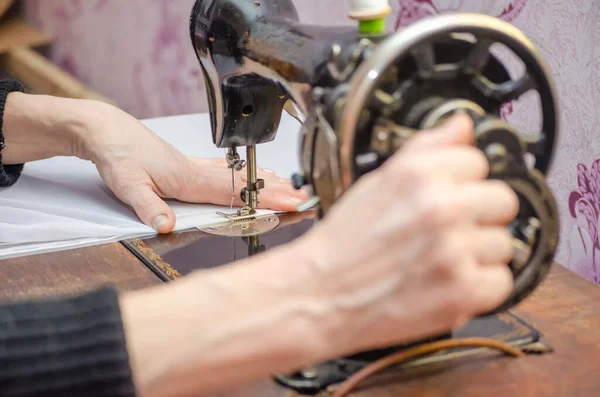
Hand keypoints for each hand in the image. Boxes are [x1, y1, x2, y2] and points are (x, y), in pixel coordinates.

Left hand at [76, 102, 307, 232]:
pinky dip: (246, 174)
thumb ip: (149, 206)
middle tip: (303, 197)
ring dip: (265, 182)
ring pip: (239, 176)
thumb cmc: (118, 155)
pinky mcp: (188, 164)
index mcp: (190, 179)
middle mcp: (198, 171)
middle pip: (245, 183)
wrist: (106, 131)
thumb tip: (167, 225)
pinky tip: (253, 174)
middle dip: (277, 191)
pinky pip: (227, 171)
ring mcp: (195, 166)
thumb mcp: (127, 185)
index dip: (266, 198)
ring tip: (288, 186)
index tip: (292, 202)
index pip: (236, 191)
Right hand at [295, 114, 517, 356]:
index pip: (478, 161)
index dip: (463, 180)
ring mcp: (454, 250)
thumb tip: (461, 125)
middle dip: (479, 215)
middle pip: (502, 200)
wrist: (320, 294)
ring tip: (442, 259)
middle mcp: (440, 208)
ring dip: (479, 253)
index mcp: (419, 175)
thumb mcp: (377, 182)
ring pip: (503, 243)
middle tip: (448, 230)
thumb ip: (425, 150)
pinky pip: (501, 281)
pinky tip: (448, 282)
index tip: (447, 195)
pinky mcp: (462, 291)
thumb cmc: (344, 243)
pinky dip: (479, 286)